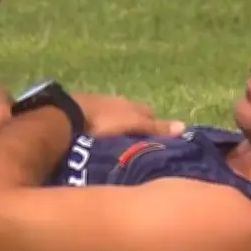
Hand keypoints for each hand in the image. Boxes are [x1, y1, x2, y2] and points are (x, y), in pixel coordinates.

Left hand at [71, 93, 185, 137]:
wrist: (67, 115)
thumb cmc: (104, 120)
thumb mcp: (134, 125)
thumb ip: (156, 127)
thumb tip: (184, 126)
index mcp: (131, 105)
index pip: (150, 113)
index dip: (157, 125)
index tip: (162, 140)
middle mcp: (117, 103)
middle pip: (133, 115)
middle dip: (139, 127)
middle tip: (143, 145)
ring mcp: (99, 108)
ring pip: (117, 120)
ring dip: (121, 130)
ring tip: (124, 146)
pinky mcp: (83, 116)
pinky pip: (100, 124)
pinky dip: (105, 132)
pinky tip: (104, 142)